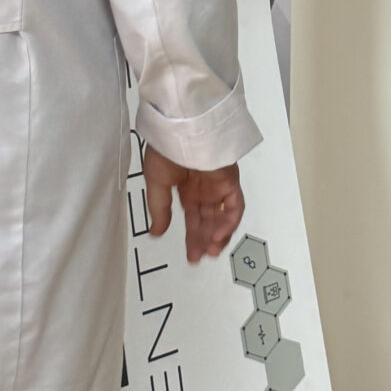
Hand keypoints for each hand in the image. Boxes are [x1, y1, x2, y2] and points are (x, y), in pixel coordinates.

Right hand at [142, 147, 243, 262]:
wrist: (180, 131)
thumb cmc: (165, 153)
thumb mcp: (156, 183)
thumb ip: (160, 209)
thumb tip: (157, 233)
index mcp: (187, 188)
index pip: (194, 217)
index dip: (193, 237)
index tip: (192, 256)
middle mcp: (205, 189)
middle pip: (208, 220)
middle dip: (204, 240)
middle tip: (199, 258)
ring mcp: (219, 185)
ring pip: (223, 216)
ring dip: (219, 235)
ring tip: (211, 252)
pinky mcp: (230, 181)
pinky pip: (234, 206)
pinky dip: (229, 222)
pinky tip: (218, 236)